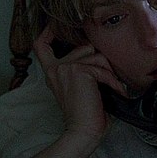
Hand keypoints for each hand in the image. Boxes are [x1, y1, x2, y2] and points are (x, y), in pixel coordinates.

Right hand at [32, 25, 123, 139]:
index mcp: (53, 72)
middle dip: (100, 61)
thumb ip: (81, 67)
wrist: (83, 131)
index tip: (57, 26)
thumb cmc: (86, 113)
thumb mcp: (80, 86)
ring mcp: (65, 68)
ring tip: (111, 87)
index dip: (48, 32)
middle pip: (84, 46)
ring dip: (108, 72)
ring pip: (96, 55)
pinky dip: (113, 81)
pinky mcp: (78, 70)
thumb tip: (98, 51)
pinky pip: (103, 68)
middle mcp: (55, 68)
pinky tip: (116, 92)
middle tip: (107, 79)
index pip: (40, 45)